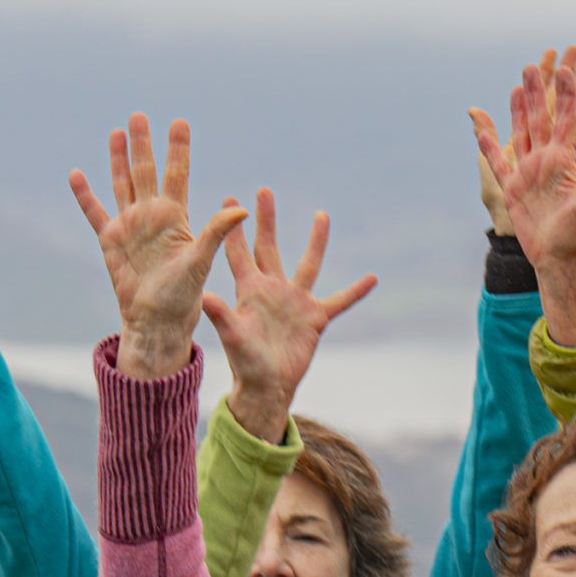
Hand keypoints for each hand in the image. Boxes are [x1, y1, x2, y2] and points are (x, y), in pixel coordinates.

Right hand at [68, 114, 248, 380]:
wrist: (156, 319)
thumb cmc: (183, 296)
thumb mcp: (201, 261)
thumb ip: (216, 232)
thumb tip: (241, 210)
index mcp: (176, 217)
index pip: (177, 174)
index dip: (178, 149)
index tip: (180, 122)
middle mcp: (153, 215)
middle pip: (147, 171)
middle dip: (144, 144)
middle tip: (140, 115)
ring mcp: (130, 225)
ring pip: (123, 184)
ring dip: (118, 159)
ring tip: (116, 132)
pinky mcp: (110, 239)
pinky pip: (95, 212)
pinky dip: (85, 195)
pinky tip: (77, 174)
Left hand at [202, 188, 376, 443]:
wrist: (267, 385)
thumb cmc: (245, 362)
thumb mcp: (233, 336)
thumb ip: (222, 314)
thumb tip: (203, 295)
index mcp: (250, 290)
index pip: (240, 252)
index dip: (233, 228)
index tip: (229, 199)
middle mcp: (273, 289)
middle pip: (270, 247)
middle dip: (267, 220)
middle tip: (263, 191)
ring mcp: (296, 301)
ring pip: (308, 264)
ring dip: (316, 240)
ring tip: (321, 214)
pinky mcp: (315, 318)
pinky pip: (340, 301)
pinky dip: (355, 291)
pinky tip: (372, 278)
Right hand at [471, 44, 575, 236]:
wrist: (557, 256)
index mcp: (564, 160)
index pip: (564, 120)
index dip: (565, 95)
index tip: (565, 70)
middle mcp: (546, 161)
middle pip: (540, 119)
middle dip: (537, 92)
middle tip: (534, 65)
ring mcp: (528, 173)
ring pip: (521, 134)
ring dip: (517, 110)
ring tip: (516, 85)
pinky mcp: (512, 188)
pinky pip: (497, 163)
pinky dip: (489, 146)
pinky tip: (483, 128)